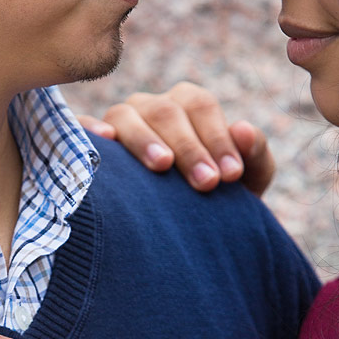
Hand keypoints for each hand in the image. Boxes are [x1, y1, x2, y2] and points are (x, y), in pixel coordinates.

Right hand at [77, 80, 274, 195]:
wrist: (186, 233)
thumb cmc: (218, 199)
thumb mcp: (246, 181)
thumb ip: (254, 156)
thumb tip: (244, 129)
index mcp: (188, 106)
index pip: (200, 106)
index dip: (216, 137)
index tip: (230, 176)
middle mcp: (151, 108)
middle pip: (165, 111)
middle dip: (189, 147)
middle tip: (207, 183)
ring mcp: (118, 123)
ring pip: (125, 116)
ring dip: (145, 140)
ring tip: (163, 166)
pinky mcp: (90, 144)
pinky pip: (84, 130)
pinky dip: (91, 132)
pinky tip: (105, 143)